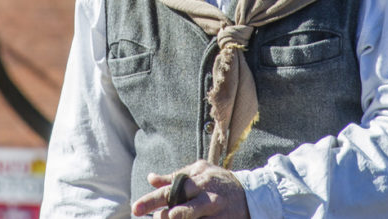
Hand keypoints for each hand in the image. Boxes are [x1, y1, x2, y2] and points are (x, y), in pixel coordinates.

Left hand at [131, 160, 249, 217]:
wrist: (252, 194)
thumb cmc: (219, 182)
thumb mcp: (200, 172)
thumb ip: (176, 176)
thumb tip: (151, 178)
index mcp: (198, 179)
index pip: (170, 189)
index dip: (152, 199)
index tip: (135, 209)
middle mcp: (206, 195)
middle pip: (180, 206)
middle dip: (165, 215)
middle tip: (156, 218)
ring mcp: (216, 211)